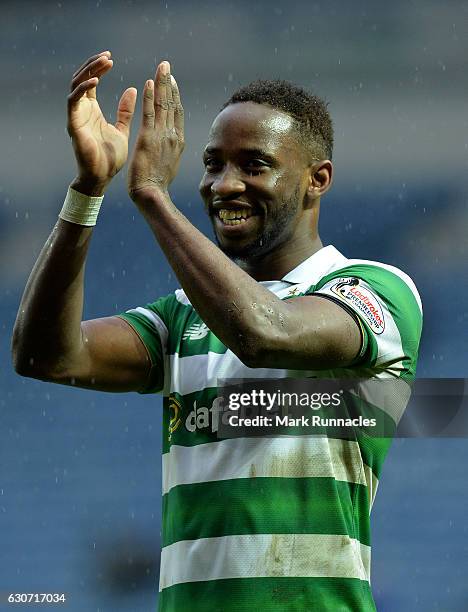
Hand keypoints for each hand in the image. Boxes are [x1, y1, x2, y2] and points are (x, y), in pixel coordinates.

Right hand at [67, 51, 136, 195]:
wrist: (102, 178)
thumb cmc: (111, 158)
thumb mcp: (122, 129)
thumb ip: (125, 111)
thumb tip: (132, 90)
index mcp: (92, 110)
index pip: (92, 81)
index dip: (99, 68)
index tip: (111, 57)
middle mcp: (81, 110)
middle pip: (82, 79)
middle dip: (93, 65)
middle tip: (107, 55)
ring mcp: (76, 116)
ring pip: (76, 85)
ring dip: (89, 72)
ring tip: (103, 63)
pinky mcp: (73, 125)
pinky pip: (73, 101)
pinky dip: (82, 89)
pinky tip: (94, 81)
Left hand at [128, 61, 184, 204]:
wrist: (152, 194)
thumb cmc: (157, 185)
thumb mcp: (168, 166)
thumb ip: (170, 153)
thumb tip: (171, 150)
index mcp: (178, 142)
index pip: (177, 114)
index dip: (175, 96)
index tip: (172, 82)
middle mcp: (173, 136)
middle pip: (173, 104)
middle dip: (170, 83)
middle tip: (166, 66)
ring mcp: (162, 136)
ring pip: (163, 104)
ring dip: (162, 83)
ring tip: (161, 67)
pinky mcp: (148, 138)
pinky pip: (149, 113)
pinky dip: (149, 96)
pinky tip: (148, 83)